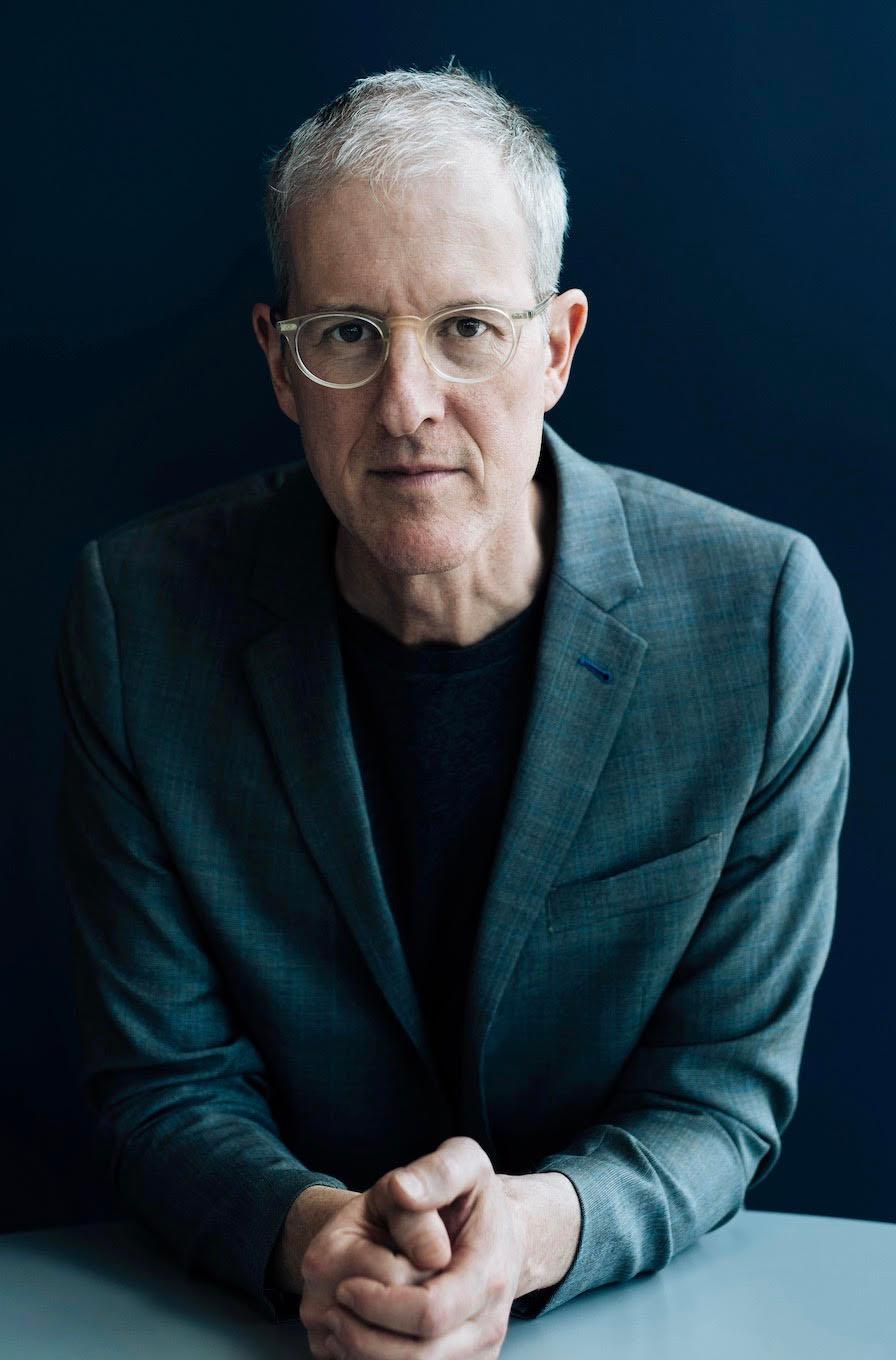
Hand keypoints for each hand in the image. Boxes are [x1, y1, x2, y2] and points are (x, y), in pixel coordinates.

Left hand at [319, 1136, 524, 1358]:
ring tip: (340, 1323)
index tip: (345, 1285)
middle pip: (418, 1359)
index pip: (430, 1312)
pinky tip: (359, 1337)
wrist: (500, 1238)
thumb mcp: (464, 1162)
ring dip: (364, 1356)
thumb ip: (436, 1172)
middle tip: (334, 1308)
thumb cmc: (473, 1200)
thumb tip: (404, 1190)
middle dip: (364, 1336)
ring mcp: (477, 1355)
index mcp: (489, 1275)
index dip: (379, 1305)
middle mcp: (488, 1326)